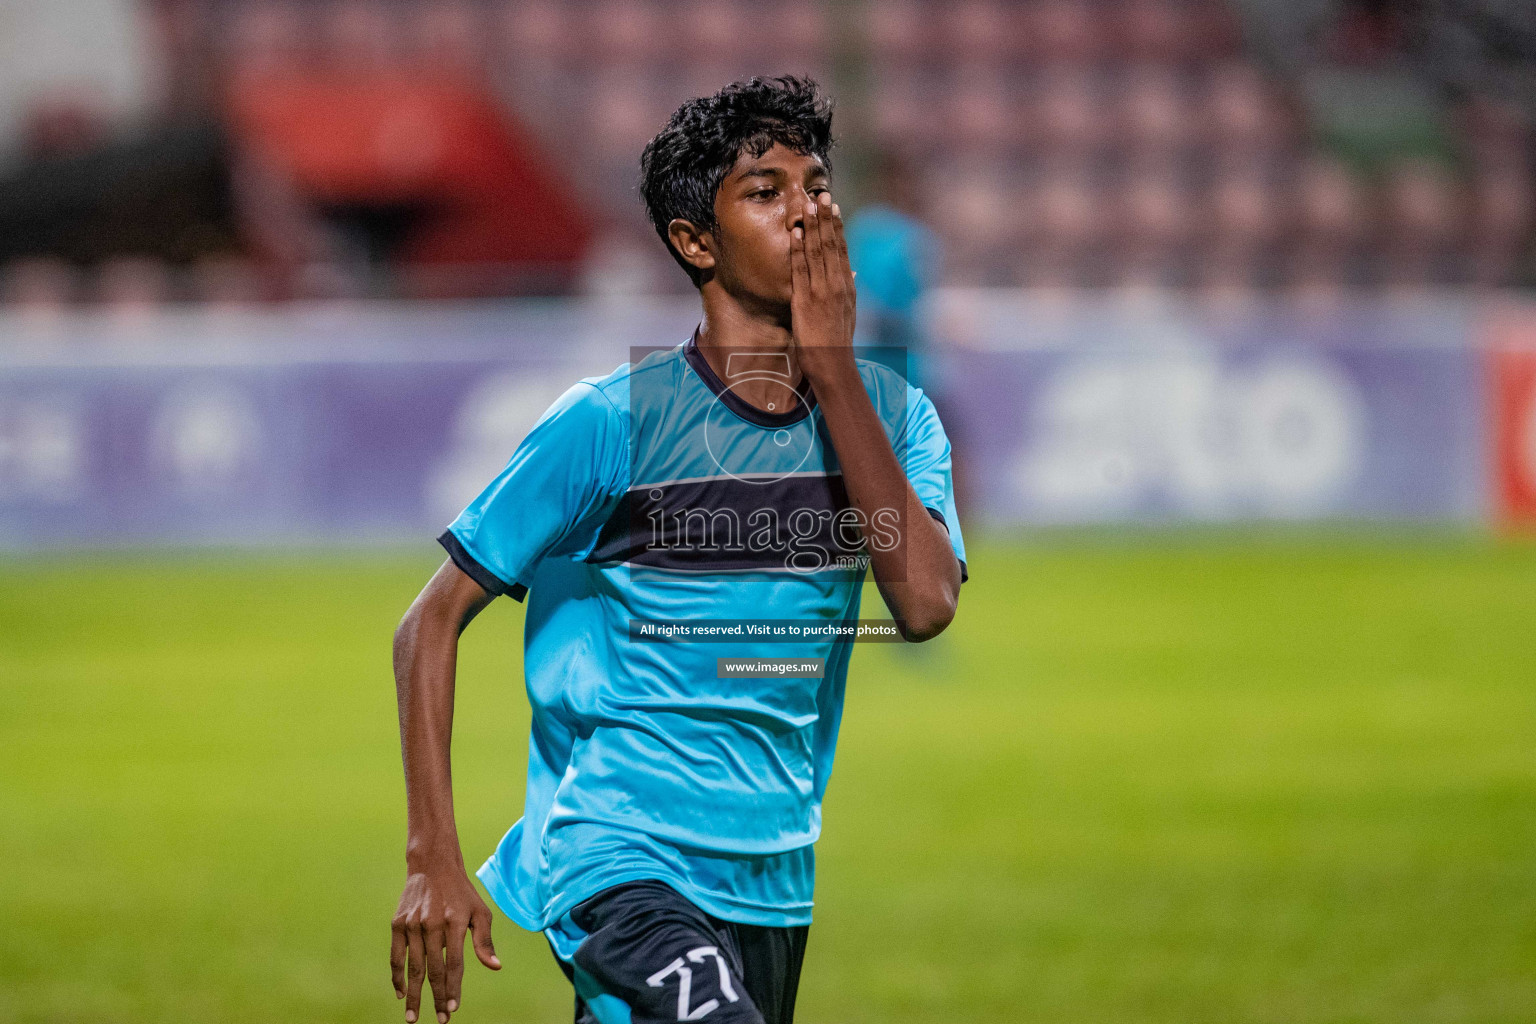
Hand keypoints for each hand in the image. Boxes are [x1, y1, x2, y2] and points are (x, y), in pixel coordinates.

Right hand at [390, 864, 499, 1022]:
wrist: (433, 866)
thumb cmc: (462, 893)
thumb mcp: (479, 912)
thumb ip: (485, 941)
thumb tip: (495, 967)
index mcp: (455, 922)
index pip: (454, 964)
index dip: (453, 988)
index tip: (452, 1008)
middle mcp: (432, 924)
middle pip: (433, 970)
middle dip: (436, 997)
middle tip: (440, 1020)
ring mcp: (412, 924)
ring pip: (412, 967)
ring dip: (412, 994)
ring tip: (412, 1017)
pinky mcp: (397, 924)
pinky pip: (396, 956)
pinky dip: (397, 976)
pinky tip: (400, 993)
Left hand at [789, 191, 856, 380]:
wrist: (832, 363)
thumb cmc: (837, 340)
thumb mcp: (848, 312)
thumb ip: (848, 290)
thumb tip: (852, 272)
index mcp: (846, 286)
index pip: (842, 249)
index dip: (837, 226)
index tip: (834, 207)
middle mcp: (836, 284)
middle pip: (831, 245)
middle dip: (826, 218)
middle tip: (822, 195)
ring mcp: (821, 291)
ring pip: (817, 252)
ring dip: (812, 227)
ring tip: (808, 205)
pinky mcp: (805, 299)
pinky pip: (801, 270)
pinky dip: (799, 250)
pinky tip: (797, 233)